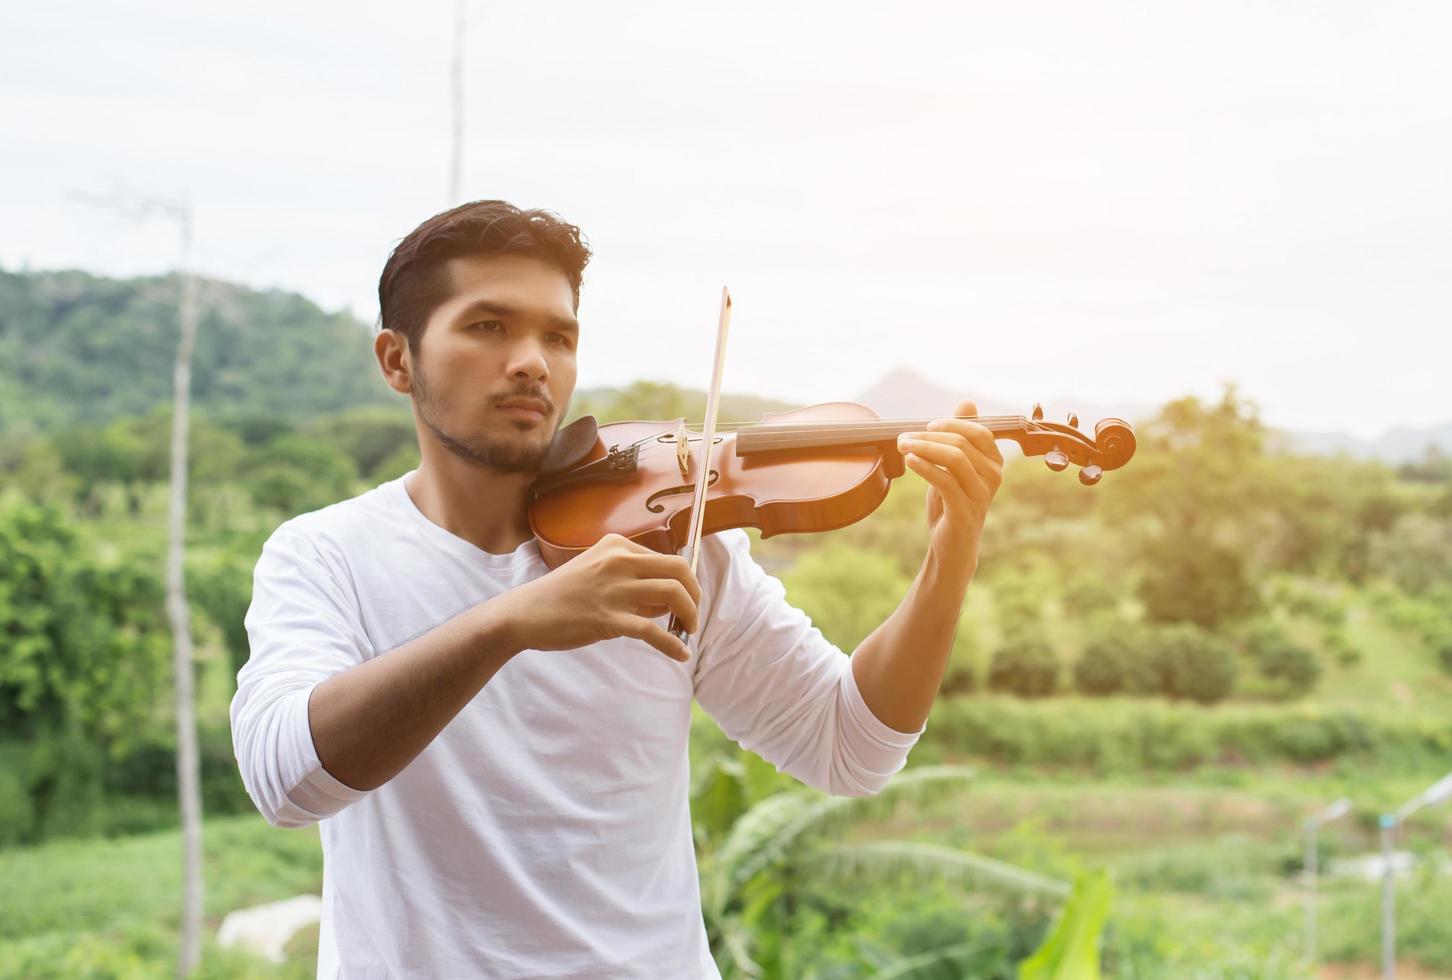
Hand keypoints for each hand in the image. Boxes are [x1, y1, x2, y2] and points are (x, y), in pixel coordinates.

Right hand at [500, 533, 701, 661]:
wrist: (526, 613)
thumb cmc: (562, 594)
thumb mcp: (596, 571)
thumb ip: (629, 579)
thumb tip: (667, 601)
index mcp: (617, 547)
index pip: (669, 559)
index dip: (686, 583)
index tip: (687, 602)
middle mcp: (619, 561)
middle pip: (679, 570)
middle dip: (695, 595)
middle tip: (693, 616)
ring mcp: (613, 589)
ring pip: (672, 594)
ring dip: (689, 615)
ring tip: (687, 632)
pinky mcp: (607, 618)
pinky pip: (652, 630)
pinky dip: (672, 644)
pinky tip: (680, 654)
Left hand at [896, 399, 1003, 579]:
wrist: (951, 544)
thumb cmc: (951, 502)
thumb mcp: (954, 467)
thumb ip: (960, 436)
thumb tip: (968, 402)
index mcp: (994, 462)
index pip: (979, 431)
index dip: (951, 424)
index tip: (925, 427)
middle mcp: (994, 476)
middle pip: (962, 443)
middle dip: (928, 437)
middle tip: (902, 438)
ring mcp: (981, 495)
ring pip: (954, 458)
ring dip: (923, 448)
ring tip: (902, 447)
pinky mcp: (965, 511)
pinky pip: (945, 481)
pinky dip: (925, 467)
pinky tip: (910, 461)